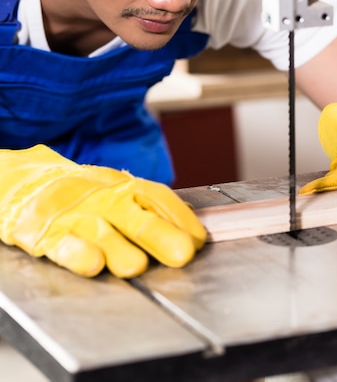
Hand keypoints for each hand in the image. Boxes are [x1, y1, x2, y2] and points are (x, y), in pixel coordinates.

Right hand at [0, 145, 206, 277]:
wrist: (25, 180)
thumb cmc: (83, 194)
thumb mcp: (117, 194)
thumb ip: (149, 212)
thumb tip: (192, 233)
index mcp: (123, 187)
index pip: (158, 197)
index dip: (180, 217)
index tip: (199, 240)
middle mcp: (103, 198)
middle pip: (135, 216)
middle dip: (160, 234)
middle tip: (182, 252)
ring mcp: (75, 215)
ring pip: (100, 231)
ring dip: (119, 248)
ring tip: (137, 267)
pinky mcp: (46, 232)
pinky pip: (63, 244)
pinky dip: (77, 253)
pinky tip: (92, 264)